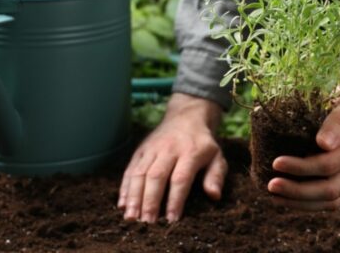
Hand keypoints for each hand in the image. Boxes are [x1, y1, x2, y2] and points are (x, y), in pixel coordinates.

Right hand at [119, 93, 226, 222]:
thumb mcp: (217, 156)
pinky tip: (122, 205)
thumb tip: (214, 196)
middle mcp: (168, 149)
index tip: (172, 219)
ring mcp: (152, 148)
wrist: (186, 116)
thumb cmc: (203, 143)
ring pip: (139, 173)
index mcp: (190, 152)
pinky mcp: (140, 150)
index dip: (175, 200)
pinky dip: (125, 187)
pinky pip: (130, 169)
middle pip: (156, 176)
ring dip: (134, 196)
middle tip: (146, 223)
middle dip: (150, 201)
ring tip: (130, 218)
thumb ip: (216, 175)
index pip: (180, 178)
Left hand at [267, 65, 339, 209]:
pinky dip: (313, 202)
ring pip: (333, 201)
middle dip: (298, 191)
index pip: (329, 165)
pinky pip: (336, 198)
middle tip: (271, 185)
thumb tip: (322, 144)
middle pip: (331, 190)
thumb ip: (338, 119)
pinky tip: (291, 197)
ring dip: (302, 202)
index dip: (301, 168)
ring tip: (275, 196)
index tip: (276, 162)